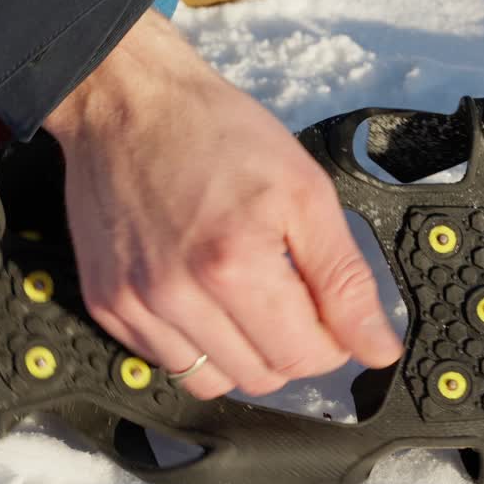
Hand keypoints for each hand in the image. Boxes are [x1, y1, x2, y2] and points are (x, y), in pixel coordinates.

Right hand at [44, 11, 403, 398]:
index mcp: (235, 266)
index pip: (304, 357)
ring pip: (212, 381)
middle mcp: (177, 296)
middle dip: (290, 347)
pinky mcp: (106, 304)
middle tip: (290, 296)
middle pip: (261, 377)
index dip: (331, 341)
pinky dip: (196, 344)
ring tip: (245, 298)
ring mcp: (134, 305)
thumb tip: (377, 348)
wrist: (128, 102)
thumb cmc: (217, 133)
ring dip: (243, 354)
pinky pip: (166, 361)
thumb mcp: (305, 193)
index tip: (328, 310)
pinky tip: (202, 297)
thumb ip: (345, 280)